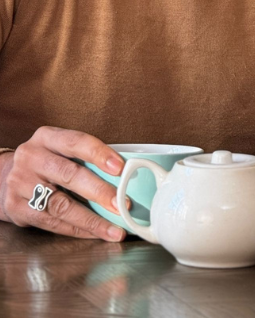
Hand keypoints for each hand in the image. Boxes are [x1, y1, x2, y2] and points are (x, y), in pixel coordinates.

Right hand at [0, 127, 125, 240]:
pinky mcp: (16, 208)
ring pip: (60, 204)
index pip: (76, 142)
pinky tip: (95, 232)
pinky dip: (77, 229)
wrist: (4, 177)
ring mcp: (21, 183)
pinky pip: (51, 222)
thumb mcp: (60, 149)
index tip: (121, 168)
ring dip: (92, 219)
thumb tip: (126, 177)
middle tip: (123, 204)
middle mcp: (31, 158)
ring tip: (114, 229)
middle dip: (100, 191)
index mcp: (47, 138)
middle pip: (69, 175)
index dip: (99, 154)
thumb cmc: (46, 162)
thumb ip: (86, 158)